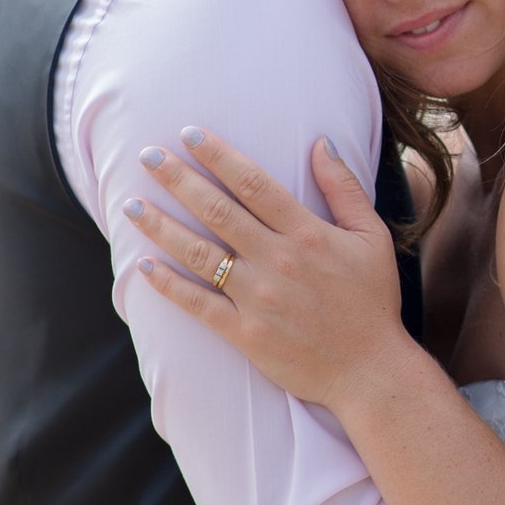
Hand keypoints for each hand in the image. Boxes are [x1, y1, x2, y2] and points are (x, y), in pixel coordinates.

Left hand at [123, 128, 415, 410]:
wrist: (369, 370)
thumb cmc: (373, 300)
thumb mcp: (372, 237)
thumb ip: (345, 188)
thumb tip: (322, 142)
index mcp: (308, 234)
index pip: (253, 183)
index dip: (218, 155)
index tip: (189, 134)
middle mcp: (278, 260)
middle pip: (217, 210)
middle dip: (178, 179)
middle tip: (147, 155)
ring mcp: (258, 298)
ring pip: (199, 254)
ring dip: (161, 227)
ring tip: (131, 206)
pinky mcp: (245, 332)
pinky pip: (198, 304)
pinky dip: (168, 285)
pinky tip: (143, 266)